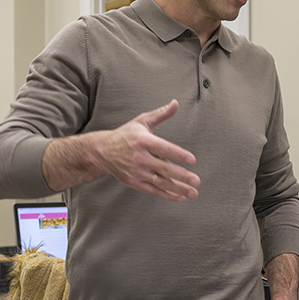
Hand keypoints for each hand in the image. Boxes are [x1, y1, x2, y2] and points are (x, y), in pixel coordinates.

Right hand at [43, 100, 199, 198]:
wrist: (102, 151)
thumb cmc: (126, 135)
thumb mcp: (142, 121)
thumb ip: (160, 114)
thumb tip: (175, 103)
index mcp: (143, 141)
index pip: (163, 148)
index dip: (178, 154)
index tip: (192, 160)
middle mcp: (140, 157)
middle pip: (164, 168)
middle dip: (181, 175)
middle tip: (196, 180)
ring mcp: (137, 171)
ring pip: (161, 182)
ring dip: (178, 188)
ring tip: (193, 192)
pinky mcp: (134, 182)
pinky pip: (153, 190)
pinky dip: (167, 195)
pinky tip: (180, 196)